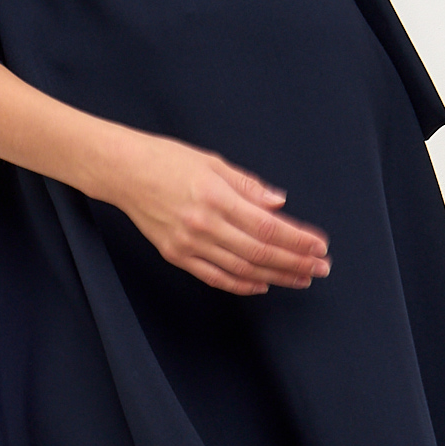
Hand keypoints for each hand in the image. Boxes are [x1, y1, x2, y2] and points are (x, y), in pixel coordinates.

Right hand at [105, 133, 330, 295]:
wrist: (123, 172)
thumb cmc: (167, 160)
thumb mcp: (213, 162)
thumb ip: (249, 186)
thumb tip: (279, 204)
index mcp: (216, 198)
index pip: (268, 227)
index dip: (298, 240)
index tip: (320, 246)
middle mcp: (204, 225)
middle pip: (260, 253)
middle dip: (296, 262)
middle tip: (321, 268)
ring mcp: (189, 244)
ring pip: (242, 270)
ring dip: (276, 276)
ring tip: (301, 278)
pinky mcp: (176, 255)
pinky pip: (215, 277)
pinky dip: (242, 285)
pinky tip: (263, 285)